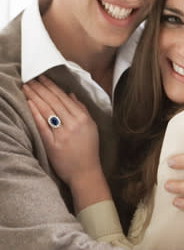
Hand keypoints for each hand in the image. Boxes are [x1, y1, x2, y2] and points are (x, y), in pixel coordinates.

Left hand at [22, 76, 111, 210]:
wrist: (86, 172)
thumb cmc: (89, 150)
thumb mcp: (91, 127)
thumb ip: (82, 109)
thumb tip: (71, 94)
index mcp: (83, 118)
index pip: (64, 97)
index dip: (51, 86)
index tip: (42, 77)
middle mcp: (73, 124)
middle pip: (53, 101)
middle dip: (41, 88)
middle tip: (30, 78)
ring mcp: (63, 134)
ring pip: (47, 110)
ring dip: (35, 96)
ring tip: (27, 87)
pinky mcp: (53, 145)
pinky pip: (42, 126)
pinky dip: (35, 113)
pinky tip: (29, 103)